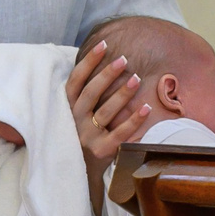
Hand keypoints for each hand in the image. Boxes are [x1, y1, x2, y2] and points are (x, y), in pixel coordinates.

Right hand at [68, 41, 150, 163]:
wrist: (81, 170)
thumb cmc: (84, 134)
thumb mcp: (78, 113)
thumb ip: (87, 93)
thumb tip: (106, 59)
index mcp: (68, 109)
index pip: (75, 81)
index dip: (88, 62)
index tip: (104, 45)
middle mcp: (75, 122)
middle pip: (90, 94)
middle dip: (106, 75)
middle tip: (123, 60)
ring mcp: (87, 137)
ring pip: (105, 113)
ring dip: (121, 94)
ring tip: (137, 79)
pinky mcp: (101, 152)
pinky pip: (119, 134)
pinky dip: (134, 120)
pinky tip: (147, 107)